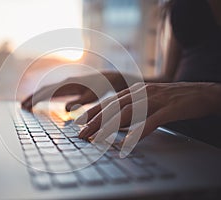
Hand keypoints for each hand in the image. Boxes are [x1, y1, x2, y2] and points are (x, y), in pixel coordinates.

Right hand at [22, 72, 126, 110]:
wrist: (107, 77)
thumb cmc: (100, 88)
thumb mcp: (92, 97)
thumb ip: (79, 102)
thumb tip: (65, 109)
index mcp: (68, 84)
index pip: (47, 92)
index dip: (36, 99)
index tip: (27, 107)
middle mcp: (64, 82)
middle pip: (44, 89)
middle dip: (33, 98)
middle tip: (22, 107)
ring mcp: (66, 82)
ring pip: (47, 89)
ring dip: (37, 96)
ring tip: (27, 104)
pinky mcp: (68, 85)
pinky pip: (53, 89)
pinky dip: (44, 94)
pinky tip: (42, 100)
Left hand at [76, 82, 220, 143]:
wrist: (202, 92)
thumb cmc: (173, 98)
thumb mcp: (149, 100)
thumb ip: (132, 108)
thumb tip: (116, 123)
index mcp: (136, 91)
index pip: (110, 101)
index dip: (94, 111)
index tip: (80, 122)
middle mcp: (143, 93)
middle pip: (114, 107)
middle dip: (95, 121)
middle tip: (82, 134)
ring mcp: (156, 99)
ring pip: (129, 113)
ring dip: (110, 126)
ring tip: (97, 138)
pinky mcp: (170, 108)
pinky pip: (152, 121)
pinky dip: (139, 132)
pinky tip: (129, 143)